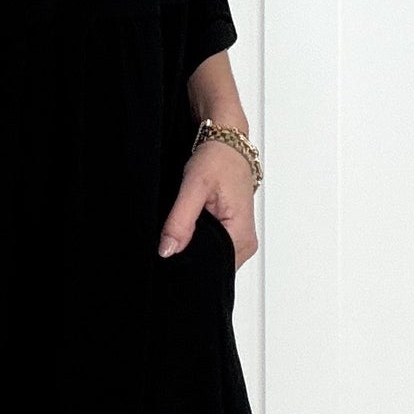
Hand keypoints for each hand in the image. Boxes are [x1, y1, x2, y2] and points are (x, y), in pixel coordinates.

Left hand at [158, 138, 256, 265]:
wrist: (228, 145)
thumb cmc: (218, 160)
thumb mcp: (194, 187)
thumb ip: (180, 221)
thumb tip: (167, 251)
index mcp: (241, 236)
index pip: (213, 268)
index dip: (189, 263)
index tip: (173, 248)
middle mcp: (245, 243)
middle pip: (213, 266)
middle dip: (191, 255)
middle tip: (176, 232)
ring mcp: (241, 240)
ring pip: (213, 258)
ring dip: (196, 248)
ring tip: (186, 226)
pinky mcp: (234, 234)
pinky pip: (215, 248)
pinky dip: (200, 241)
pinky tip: (192, 227)